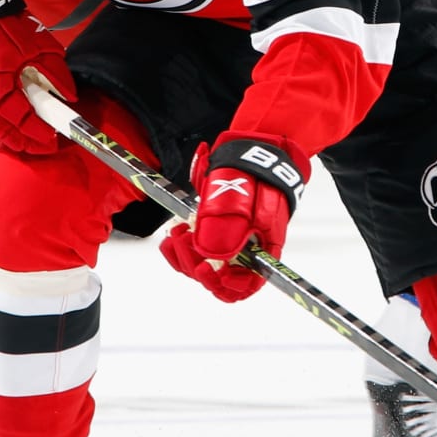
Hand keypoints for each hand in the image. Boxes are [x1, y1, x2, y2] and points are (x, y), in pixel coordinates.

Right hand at [0, 0, 75, 153]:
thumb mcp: (34, 41)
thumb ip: (54, 71)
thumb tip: (68, 95)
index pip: (22, 119)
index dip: (39, 132)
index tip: (54, 138)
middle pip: (4, 131)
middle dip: (25, 141)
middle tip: (42, 144)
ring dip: (9, 132)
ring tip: (27, 134)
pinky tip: (6, 117)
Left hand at [159, 131, 308, 301]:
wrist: (254, 151)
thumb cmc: (258, 174)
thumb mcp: (245, 201)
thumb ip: (228, 229)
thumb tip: (210, 257)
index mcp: (261, 250)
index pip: (246, 285)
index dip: (225, 284)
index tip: (208, 268)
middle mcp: (244, 252)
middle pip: (218, 279)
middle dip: (196, 263)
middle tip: (184, 240)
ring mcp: (227, 242)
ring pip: (202, 266)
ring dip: (184, 256)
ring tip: (177, 233)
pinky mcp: (212, 232)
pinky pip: (194, 251)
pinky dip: (180, 247)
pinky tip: (175, 233)